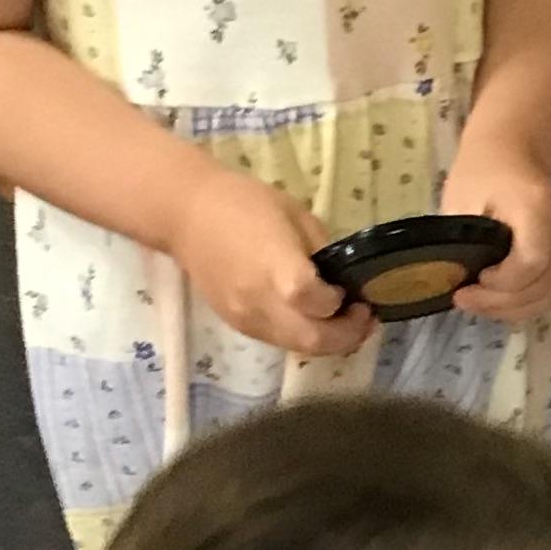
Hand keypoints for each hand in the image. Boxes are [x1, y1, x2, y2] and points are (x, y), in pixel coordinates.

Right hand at [167, 166, 369, 356]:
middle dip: (347, 336)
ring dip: (328, 341)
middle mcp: (260, 302)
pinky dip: (303, 336)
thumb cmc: (244, 202)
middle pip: (312, 340)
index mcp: (276, 268)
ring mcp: (246, 318)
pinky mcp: (237, 325)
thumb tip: (342, 279)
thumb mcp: (296, 214)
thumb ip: (322, 252)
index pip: (315, 303)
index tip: (352, 291)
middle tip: (364, 319)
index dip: (341, 304)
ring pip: (297, 347)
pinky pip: (279, 341)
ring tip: (343, 321)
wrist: (186, 214)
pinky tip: (312, 318)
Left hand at [441, 133, 550, 324]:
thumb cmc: (480, 173)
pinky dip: (524, 304)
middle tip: (465, 300)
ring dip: (513, 309)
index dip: (503, 284)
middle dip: (502, 303)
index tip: (472, 281)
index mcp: (535, 207)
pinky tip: (498, 302)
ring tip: (479, 305)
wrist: (511, 152)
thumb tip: (460, 285)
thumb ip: (463, 244)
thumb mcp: (460, 202)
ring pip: (549, 294)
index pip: (531, 262)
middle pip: (543, 284)